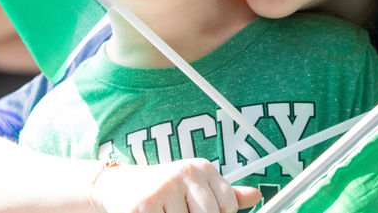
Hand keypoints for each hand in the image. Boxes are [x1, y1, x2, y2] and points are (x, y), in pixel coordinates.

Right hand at [92, 159, 260, 212]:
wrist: (120, 186)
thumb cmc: (164, 189)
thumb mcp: (196, 186)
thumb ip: (226, 194)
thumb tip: (256, 195)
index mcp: (201, 168)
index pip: (228, 206)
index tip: (197, 209)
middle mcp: (184, 173)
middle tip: (180, 210)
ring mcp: (163, 188)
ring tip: (165, 210)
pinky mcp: (143, 206)